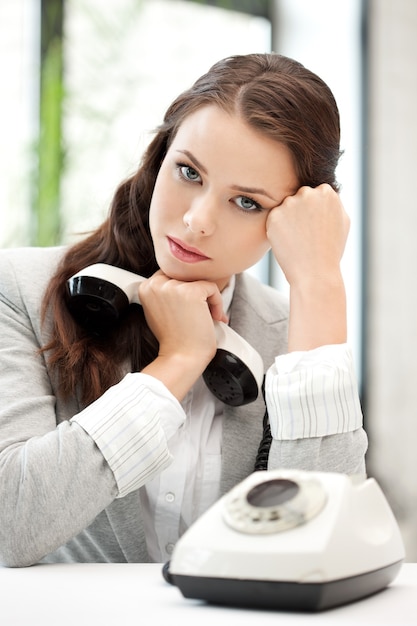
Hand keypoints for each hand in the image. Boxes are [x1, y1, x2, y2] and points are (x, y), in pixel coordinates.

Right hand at [138, 272, 226, 398]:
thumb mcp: (159, 310)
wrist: (180, 357)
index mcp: (146, 287)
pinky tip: (214, 317)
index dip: (184, 289)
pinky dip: (217, 303)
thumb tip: (181, 281)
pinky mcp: (190, 291)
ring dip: (208, 298)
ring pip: (199, 280)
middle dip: (197, 293)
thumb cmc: (173, 339)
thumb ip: (164, 292)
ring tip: (209, 316)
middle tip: (202, 313)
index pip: (171, 275)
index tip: (190, 308)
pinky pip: (212, 288)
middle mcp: (156, 283)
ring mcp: (172, 286)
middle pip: (186, 275)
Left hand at [266, 184, 349, 288]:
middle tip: (306, 234)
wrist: (315, 273)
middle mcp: (307, 193)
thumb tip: (324, 191)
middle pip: (300, 196)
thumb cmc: (331, 250)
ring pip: (286, 207)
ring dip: (289, 220)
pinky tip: (289, 242)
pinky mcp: (274, 216)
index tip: (316, 225)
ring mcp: (289, 204)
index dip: (315, 211)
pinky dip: (279, 230)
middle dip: (301, 211)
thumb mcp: (343, 221)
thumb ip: (334, 203)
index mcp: (326, 192)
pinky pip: (274, 219)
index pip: (316, 193)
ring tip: (299, 240)